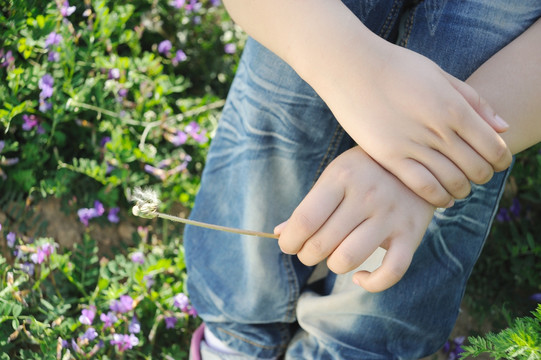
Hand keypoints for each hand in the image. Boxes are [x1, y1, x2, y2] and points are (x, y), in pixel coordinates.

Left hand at [275, 147, 434, 291]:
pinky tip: (360, 277)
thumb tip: (279, 234)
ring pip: (348, 259)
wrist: (415, 160)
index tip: (288, 245)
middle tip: (309, 251)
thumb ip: (310, 205)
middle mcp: (366, 196)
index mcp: (341, 178)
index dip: (289, 241)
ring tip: (333, 257)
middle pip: (322, 244)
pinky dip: (372, 283)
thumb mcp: (334, 176)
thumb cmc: (364, 171)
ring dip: (333, 266)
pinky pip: (391, 271)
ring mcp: (390, 215)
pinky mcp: (411, 234)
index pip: (304, 221)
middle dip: (307, 255)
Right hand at [319, 43, 511, 207]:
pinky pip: (423, 187)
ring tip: (459, 186)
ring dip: (463, 189)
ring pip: (453, 182)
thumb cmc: (397, 67)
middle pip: (477, 169)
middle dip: (483, 176)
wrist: (351, 67)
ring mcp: (413, 145)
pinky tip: (441, 197)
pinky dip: (439, 197)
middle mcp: (438, 129)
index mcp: (454, 107)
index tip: (496, 161)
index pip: (494, 148)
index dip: (501, 160)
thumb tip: (502, 127)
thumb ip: (473, 101)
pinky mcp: (389, 157)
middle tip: (475, 174)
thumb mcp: (440, 75)